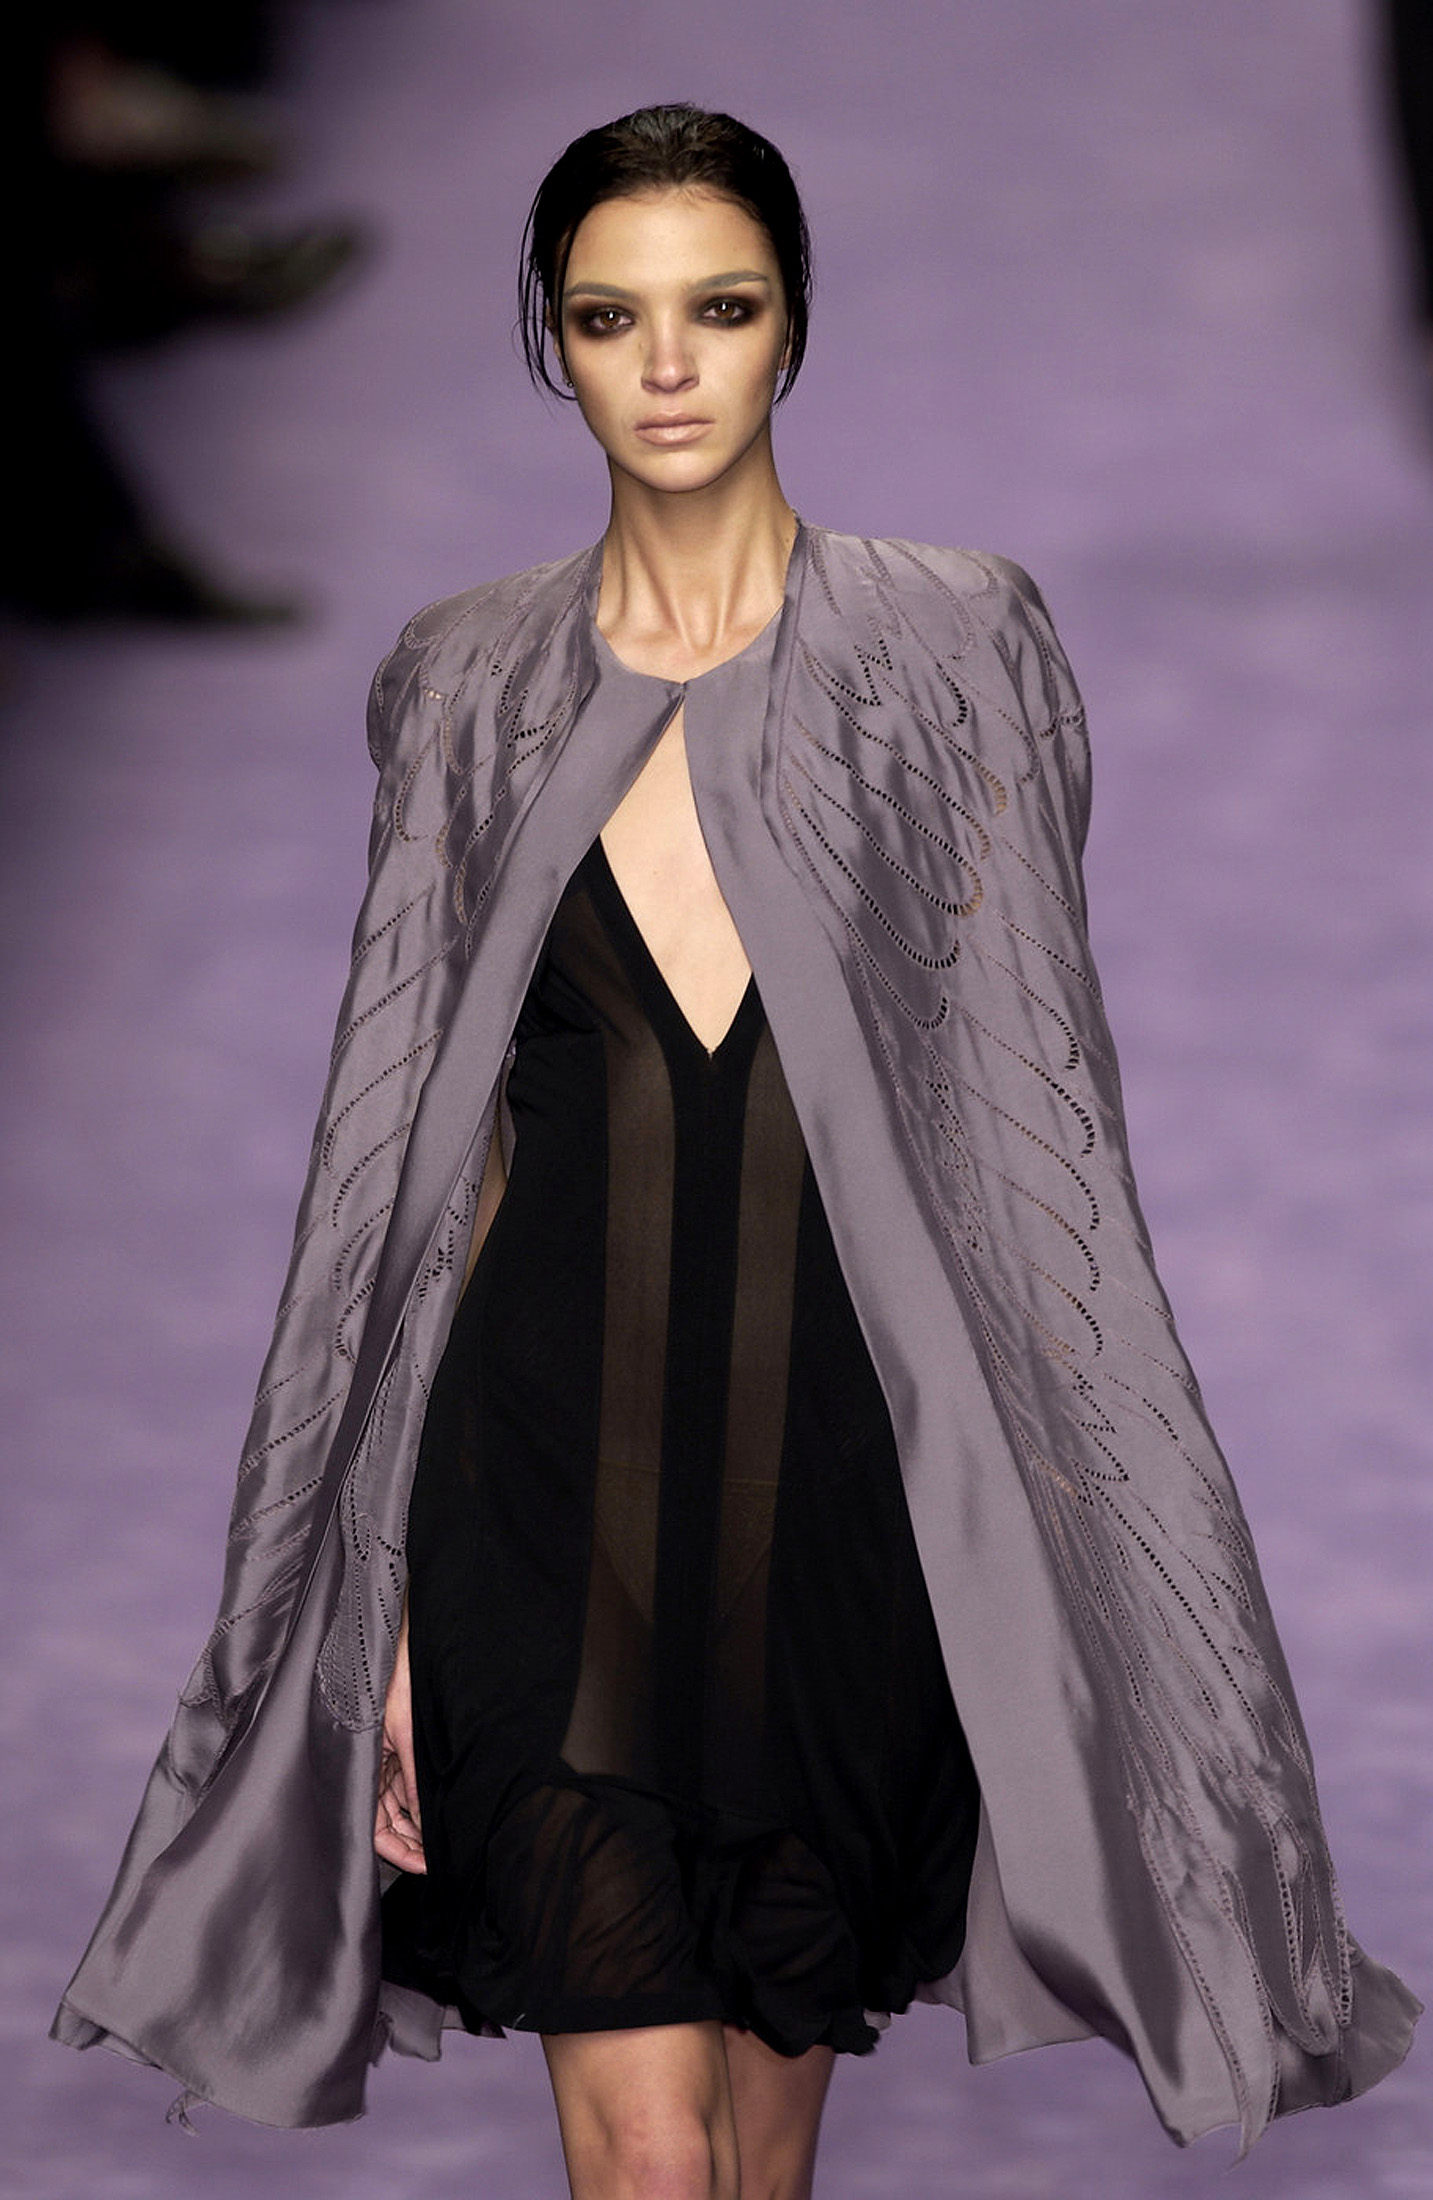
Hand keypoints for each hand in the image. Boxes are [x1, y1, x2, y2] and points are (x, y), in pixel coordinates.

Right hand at [374, 1597, 425, 1873]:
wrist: (399, 1638)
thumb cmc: (395, 1676)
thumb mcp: (405, 1731)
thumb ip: (412, 1779)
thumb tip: (424, 1820)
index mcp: (358, 1763)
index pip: (371, 1826)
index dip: (397, 1851)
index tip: (424, 1865)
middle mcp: (366, 1765)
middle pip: (384, 1821)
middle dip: (410, 1844)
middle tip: (439, 1859)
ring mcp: (380, 1757)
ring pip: (396, 1808)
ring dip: (417, 1827)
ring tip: (443, 1843)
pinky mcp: (393, 1746)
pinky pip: (404, 1787)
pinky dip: (419, 1805)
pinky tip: (438, 1816)